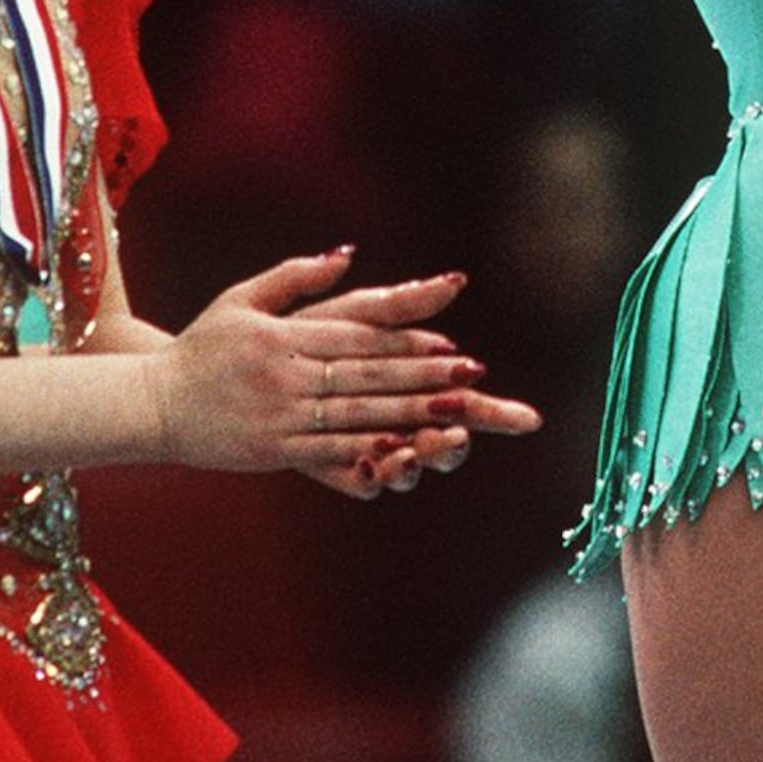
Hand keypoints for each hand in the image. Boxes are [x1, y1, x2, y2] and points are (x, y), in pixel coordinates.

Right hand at [152, 254, 520, 475]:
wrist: (150, 404)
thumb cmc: (199, 348)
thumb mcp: (241, 298)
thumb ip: (295, 276)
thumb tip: (346, 255)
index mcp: (281, 336)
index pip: (355, 336)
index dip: (405, 339)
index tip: (449, 340)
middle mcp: (284, 374)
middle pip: (365, 375)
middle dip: (423, 375)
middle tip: (472, 374)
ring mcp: (280, 415)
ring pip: (355, 415)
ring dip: (409, 413)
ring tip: (455, 413)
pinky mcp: (272, 449)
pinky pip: (328, 452)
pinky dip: (368, 451)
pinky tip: (405, 451)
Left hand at [284, 269, 543, 499]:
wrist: (239, 368)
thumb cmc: (304, 330)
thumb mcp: (355, 312)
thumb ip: (403, 301)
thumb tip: (456, 280)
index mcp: (414, 384)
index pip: (467, 402)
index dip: (496, 414)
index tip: (523, 420)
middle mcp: (398, 421)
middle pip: (445, 445)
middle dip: (456, 446)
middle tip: (461, 439)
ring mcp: (368, 447)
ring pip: (407, 468)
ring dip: (417, 463)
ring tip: (416, 452)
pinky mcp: (334, 465)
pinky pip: (361, 481)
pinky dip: (372, 472)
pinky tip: (375, 461)